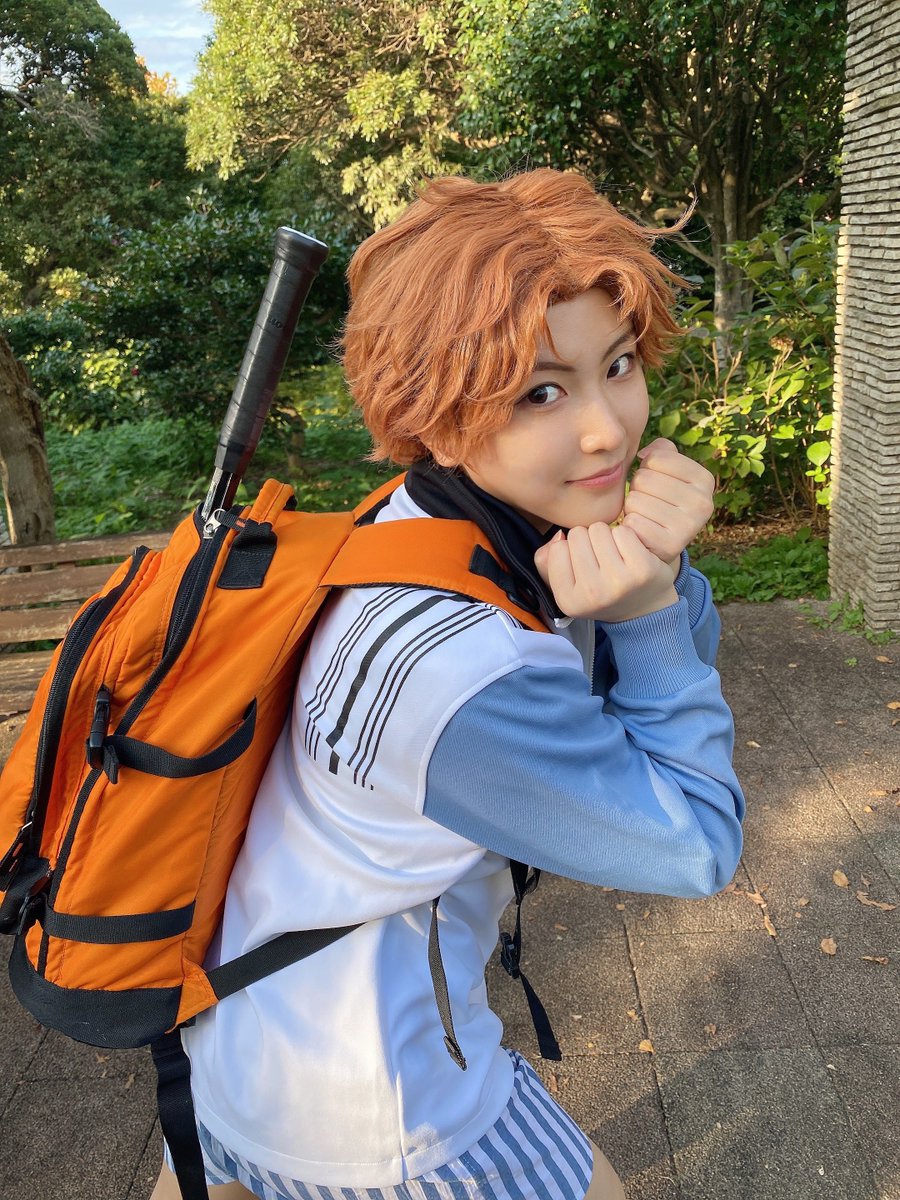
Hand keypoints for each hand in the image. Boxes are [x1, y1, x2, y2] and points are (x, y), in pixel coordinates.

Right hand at [534, 522, 678, 622]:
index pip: (557, 549)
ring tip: (615, 554)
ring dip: (607, 536)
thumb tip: (559, 536)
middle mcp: (591, 594)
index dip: (570, 550)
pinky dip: (627, 536)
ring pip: (599, 529)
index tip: (583, 563)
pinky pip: (623, 532)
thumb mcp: (566, 585)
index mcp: (568, 601)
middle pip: (577, 535)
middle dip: (588, 540)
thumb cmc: (602, 591)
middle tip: (601, 558)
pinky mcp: (642, 569)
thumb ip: (546, 560)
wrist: (647, 609)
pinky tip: (631, 552)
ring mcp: (618, 582)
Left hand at [621, 438, 714, 568]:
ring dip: (632, 508)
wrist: (661, 544)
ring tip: (645, 516)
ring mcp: (689, 526)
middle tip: (648, 503)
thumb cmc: (660, 499)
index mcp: (705, 479)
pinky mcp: (670, 546)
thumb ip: (660, 451)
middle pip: (643, 478)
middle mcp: (703, 503)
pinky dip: (629, 526)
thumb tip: (645, 455)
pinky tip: (641, 531)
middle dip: (637, 489)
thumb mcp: (666, 471)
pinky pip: (632, 523)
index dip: (646, 469)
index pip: (656, 458)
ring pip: (635, 500)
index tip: (656, 484)